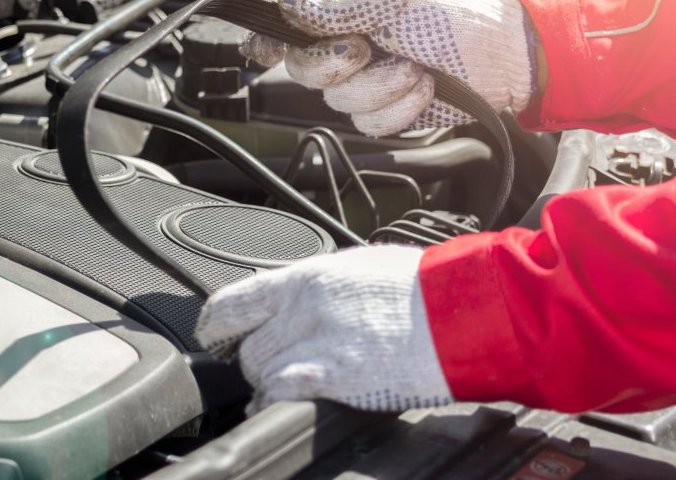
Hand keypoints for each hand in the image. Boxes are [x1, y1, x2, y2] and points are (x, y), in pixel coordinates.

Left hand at [195, 245, 453, 413]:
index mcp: (307, 276)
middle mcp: (303, 308)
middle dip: (255, 361)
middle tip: (274, 364)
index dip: (216, 326)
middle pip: (247, 348)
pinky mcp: (332, 378)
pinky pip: (279, 396)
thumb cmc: (420, 289)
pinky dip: (274, 404)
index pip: (233, 301)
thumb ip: (315, 286)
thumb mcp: (356, 269)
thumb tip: (289, 297)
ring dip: (269, 385)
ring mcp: (316, 344)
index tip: (216, 337)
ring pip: (260, 374)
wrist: (460, 312)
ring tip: (291, 384)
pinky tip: (282, 406)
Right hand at [243, 0, 535, 135]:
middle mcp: (346, 47)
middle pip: (304, 71)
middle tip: (370, 49)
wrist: (501, 56)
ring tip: (416, 67)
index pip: (287, 26)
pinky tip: (424, 89)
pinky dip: (402, 109)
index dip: (270, 41)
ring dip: (383, 87)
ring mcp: (366, 82)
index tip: (264, 51)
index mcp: (341, 10)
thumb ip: (336, 2)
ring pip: (340, 103)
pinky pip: (372, 124)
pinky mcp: (387, 112)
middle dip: (337, 65)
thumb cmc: (453, 13)